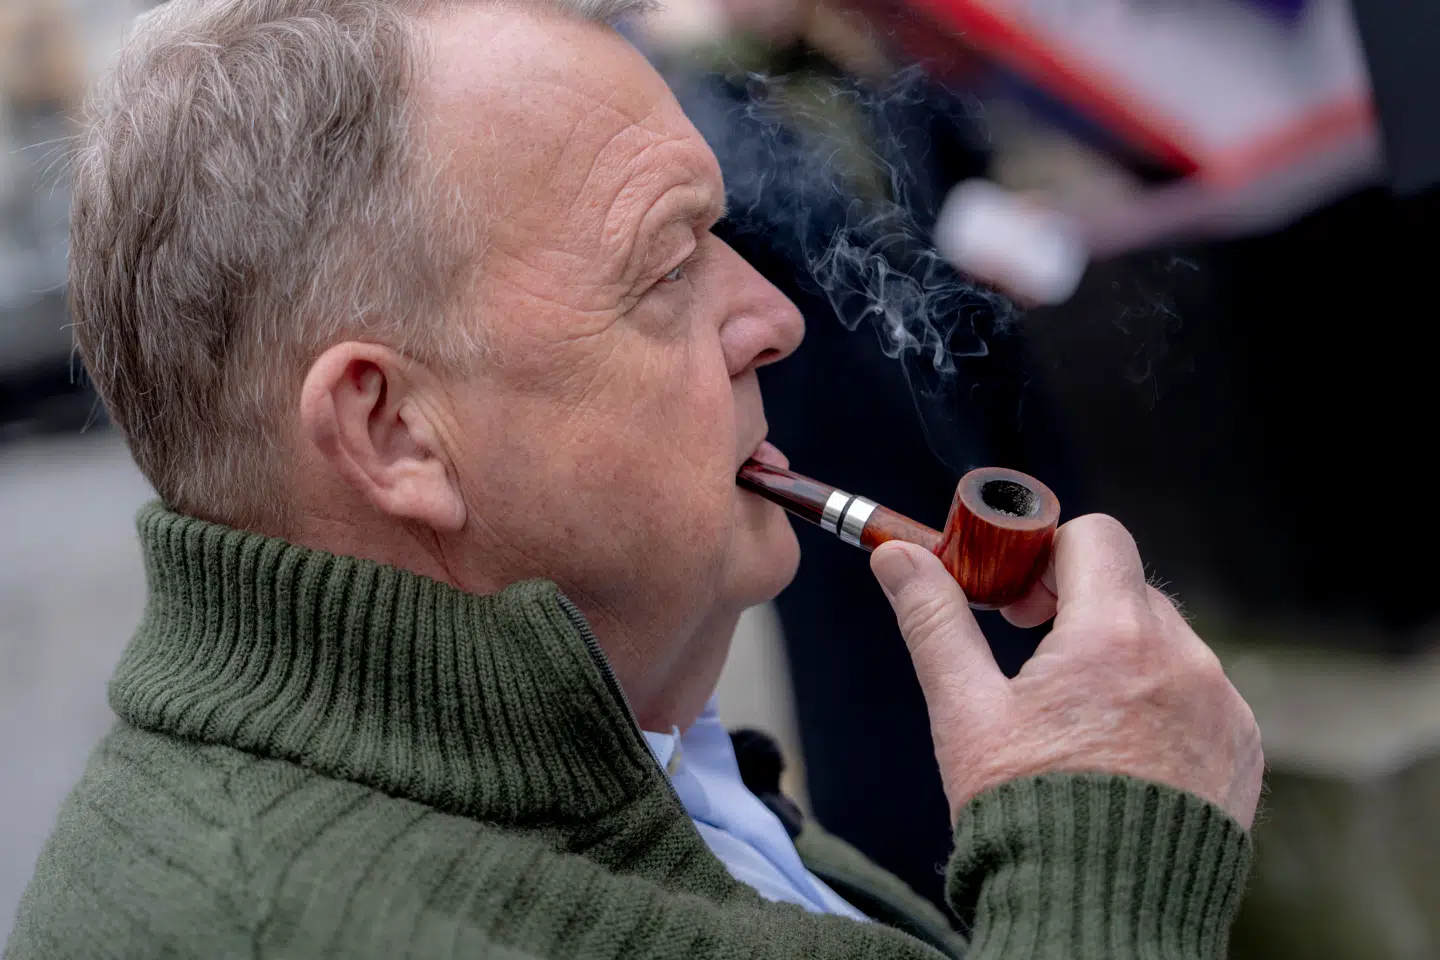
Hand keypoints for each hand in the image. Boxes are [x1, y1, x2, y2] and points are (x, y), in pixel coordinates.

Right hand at [870, 514, 1263, 828]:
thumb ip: (934, 621)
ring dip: (1122, 656)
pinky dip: (1162, 703)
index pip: (1095, 537)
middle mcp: (1184, 660)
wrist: (1101, 915)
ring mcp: (1223, 706)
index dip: (1048, 554)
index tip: (1017, 601)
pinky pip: (1202, 694)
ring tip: (1075, 721)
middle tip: (1034, 657)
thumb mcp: (964, 712)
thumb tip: (898, 557)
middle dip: (1079, 606)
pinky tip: (1120, 754)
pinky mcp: (1243, 749)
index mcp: (1114, 636)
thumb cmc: (1027, 815)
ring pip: (1167, 642)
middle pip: (1129, 588)